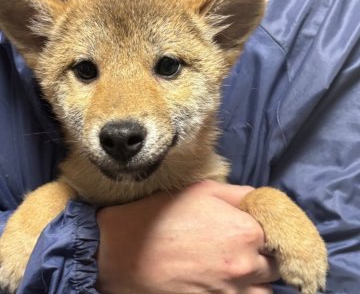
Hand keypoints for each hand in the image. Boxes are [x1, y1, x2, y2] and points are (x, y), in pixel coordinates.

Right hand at [96, 180, 279, 293]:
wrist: (123, 248)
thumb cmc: (163, 213)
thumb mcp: (203, 189)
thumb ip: (241, 194)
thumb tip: (261, 202)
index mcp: (246, 232)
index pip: (281, 235)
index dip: (270, 230)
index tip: (257, 227)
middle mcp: (244, 266)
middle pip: (275, 266)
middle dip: (265, 255)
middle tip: (243, 246)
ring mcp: (230, 293)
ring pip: (264, 292)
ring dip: (257, 281)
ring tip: (235, 269)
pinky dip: (241, 293)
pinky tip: (223, 282)